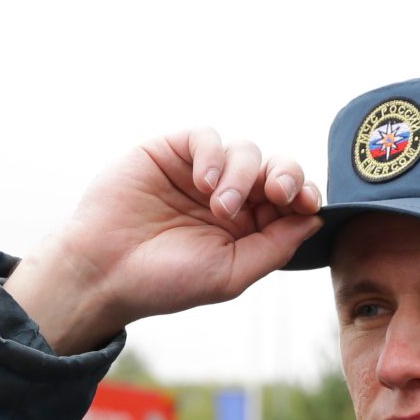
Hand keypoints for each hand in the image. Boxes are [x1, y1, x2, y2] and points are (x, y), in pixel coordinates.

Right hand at [4, 130, 320, 352]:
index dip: (304, 194)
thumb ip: (275, 248)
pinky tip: (204, 181)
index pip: (289, 201)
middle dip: (286, 175)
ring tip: (221, 205)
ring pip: (246, 151)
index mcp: (248, 228)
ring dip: (243, 174)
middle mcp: (229, 197)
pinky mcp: (170, 152)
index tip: (305, 203)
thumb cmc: (164, 282)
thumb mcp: (231, 275)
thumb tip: (315, 219)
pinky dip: (214, 154)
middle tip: (279, 192)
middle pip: (275, 168)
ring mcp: (200, 173)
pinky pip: (207, 137)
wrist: (104, 273)